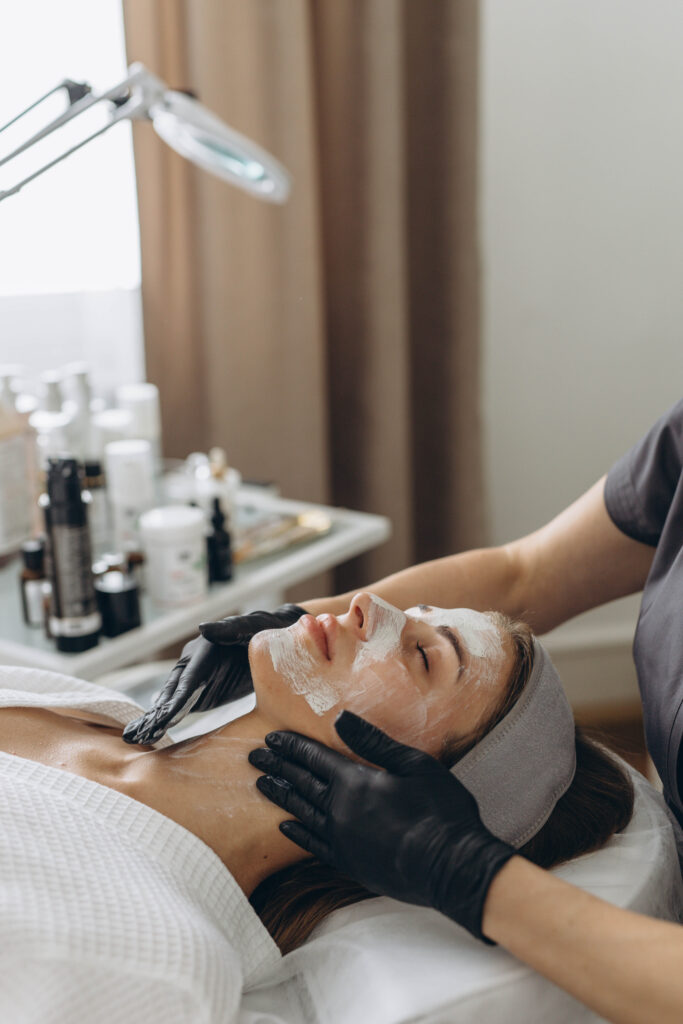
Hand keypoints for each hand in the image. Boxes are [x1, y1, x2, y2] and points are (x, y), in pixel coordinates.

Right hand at [122, 604, 305, 744]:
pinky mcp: (201, 692)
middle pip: (173, 691)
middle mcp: (193, 663)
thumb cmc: (269, 630)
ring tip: (138, 737)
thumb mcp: (255, 627)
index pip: (188, 678)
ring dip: (156, 719)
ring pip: (172, 701)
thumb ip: (232, 629)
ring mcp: (195, 679)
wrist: (281, 642)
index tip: (164, 716)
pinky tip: (152, 735)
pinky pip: (182, 708)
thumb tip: (204, 628)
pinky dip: (167, 721)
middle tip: (140, 734)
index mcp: (205, 648)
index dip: (176, 698)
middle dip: (157, 713)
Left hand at [249, 711, 515, 940]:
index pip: (314, 758)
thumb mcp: (414, 765)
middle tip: (254, 757)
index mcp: (355, 782)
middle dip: (278, 767)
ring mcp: (342, 840)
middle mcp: (340, 811)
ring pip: (301, 812)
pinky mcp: (349, 864)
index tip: (271, 738)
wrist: (452, 868)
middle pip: (301, 783)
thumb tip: (340, 718)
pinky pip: (313, 844)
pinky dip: (297, 832)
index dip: (292, 747)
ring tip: (262, 784)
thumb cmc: (441, 811)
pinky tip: (285, 826)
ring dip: (281, 795)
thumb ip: (373, 741)